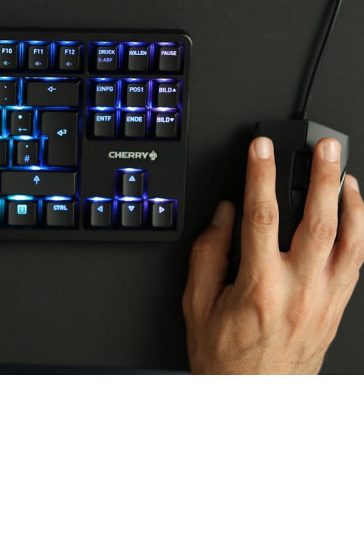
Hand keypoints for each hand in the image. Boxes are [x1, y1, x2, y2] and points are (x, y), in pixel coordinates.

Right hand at [183, 136, 363, 373]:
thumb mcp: (197, 304)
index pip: (261, 216)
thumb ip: (208, 254)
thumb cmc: (225, 356)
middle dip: (322, 177)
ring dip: (351, 202)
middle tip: (325, 147)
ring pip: (349, 241)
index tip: (261, 149)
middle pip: (318, 221)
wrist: (253, 396)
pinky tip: (354, 214)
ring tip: (346, 173)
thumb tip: (223, 216)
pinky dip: (360, 232)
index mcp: (259, 286)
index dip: (261, 175)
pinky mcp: (337, 308)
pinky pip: (357, 262)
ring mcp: (324, 299)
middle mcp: (299, 290)